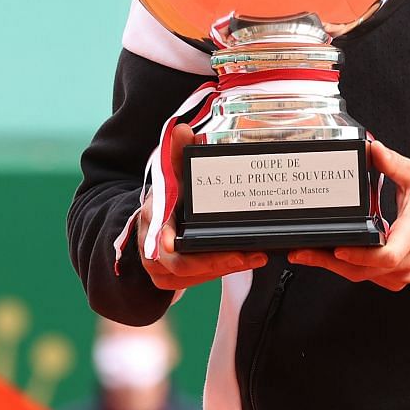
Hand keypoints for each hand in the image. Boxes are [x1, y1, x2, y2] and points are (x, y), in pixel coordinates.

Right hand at [138, 123, 266, 290]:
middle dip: (219, 262)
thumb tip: (182, 130)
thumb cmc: (166, 197)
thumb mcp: (169, 175)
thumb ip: (176, 153)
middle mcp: (153, 252)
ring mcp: (163, 271)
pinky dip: (223, 270)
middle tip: (252, 255)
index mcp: (152, 223)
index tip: (190, 249)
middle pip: (185, 267)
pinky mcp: (177, 280)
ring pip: (196, 276)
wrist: (153, 222)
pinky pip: (201, 280)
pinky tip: (248, 259)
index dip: (176, 250)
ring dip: (227, 267)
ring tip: (257, 255)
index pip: (162, 244)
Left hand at [287, 139, 409, 290]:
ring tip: (307, 254)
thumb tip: (372, 148)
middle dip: (329, 262)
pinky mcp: (396, 278)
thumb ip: (393, 163)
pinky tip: (330, 257)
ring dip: (334, 267)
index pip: (385, 256)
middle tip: (301, 252)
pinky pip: (367, 278)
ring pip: (362, 277)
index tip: (337, 249)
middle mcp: (406, 260)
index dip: (360, 256)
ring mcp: (401, 273)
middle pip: (363, 271)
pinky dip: (348, 268)